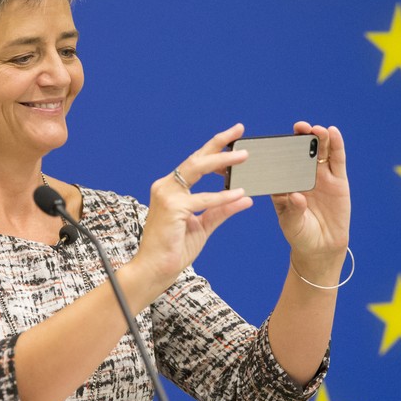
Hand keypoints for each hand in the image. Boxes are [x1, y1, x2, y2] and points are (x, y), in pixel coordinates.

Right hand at [135, 123, 253, 288]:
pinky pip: (202, 199)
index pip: (195, 163)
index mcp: (171, 189)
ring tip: (244, 156)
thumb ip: (222, 210)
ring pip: (197, 170)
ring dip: (222, 161)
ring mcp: (167, 195)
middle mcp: (166, 187)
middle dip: (218, 143)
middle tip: (238, 131)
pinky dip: (222, 196)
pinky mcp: (172, 208)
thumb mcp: (203, 226)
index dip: (214, 148)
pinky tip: (239, 194)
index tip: (233, 137)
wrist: (155, 270)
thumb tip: (245, 199)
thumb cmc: (174, 249)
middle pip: (196, 158)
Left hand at [272, 122, 350, 268]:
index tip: (277, 139)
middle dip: (301, 137)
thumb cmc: (300, 234)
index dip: (280, 148)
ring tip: (317, 129)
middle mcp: (302, 175)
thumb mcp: (291, 224)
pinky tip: (334, 132)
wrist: (321, 247)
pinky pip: (338, 159)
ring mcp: (321, 176)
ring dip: (319, 137)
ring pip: (320, 151)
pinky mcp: (338, 180)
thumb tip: (296, 196)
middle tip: (299, 127)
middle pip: (301, 151)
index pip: (281, 161)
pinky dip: (336, 145)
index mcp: (286, 182)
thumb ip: (293, 210)